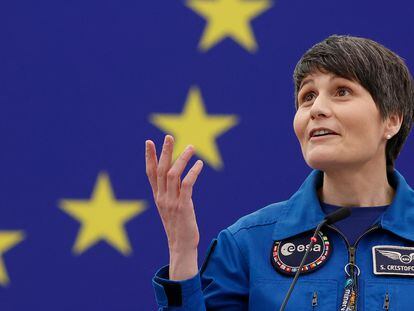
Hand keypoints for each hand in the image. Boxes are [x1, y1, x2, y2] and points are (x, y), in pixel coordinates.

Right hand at [145, 135, 203, 279]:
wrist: (181, 246)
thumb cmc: (178, 226)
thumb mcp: (172, 206)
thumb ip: (173, 190)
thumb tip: (178, 174)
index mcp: (157, 197)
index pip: (150, 173)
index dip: (149, 157)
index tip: (148, 142)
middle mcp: (162, 197)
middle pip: (160, 170)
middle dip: (164, 152)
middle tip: (169, 137)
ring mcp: (171, 202)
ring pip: (172, 175)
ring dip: (181, 159)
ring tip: (191, 147)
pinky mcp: (183, 207)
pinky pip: (187, 185)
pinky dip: (192, 173)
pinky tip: (199, 164)